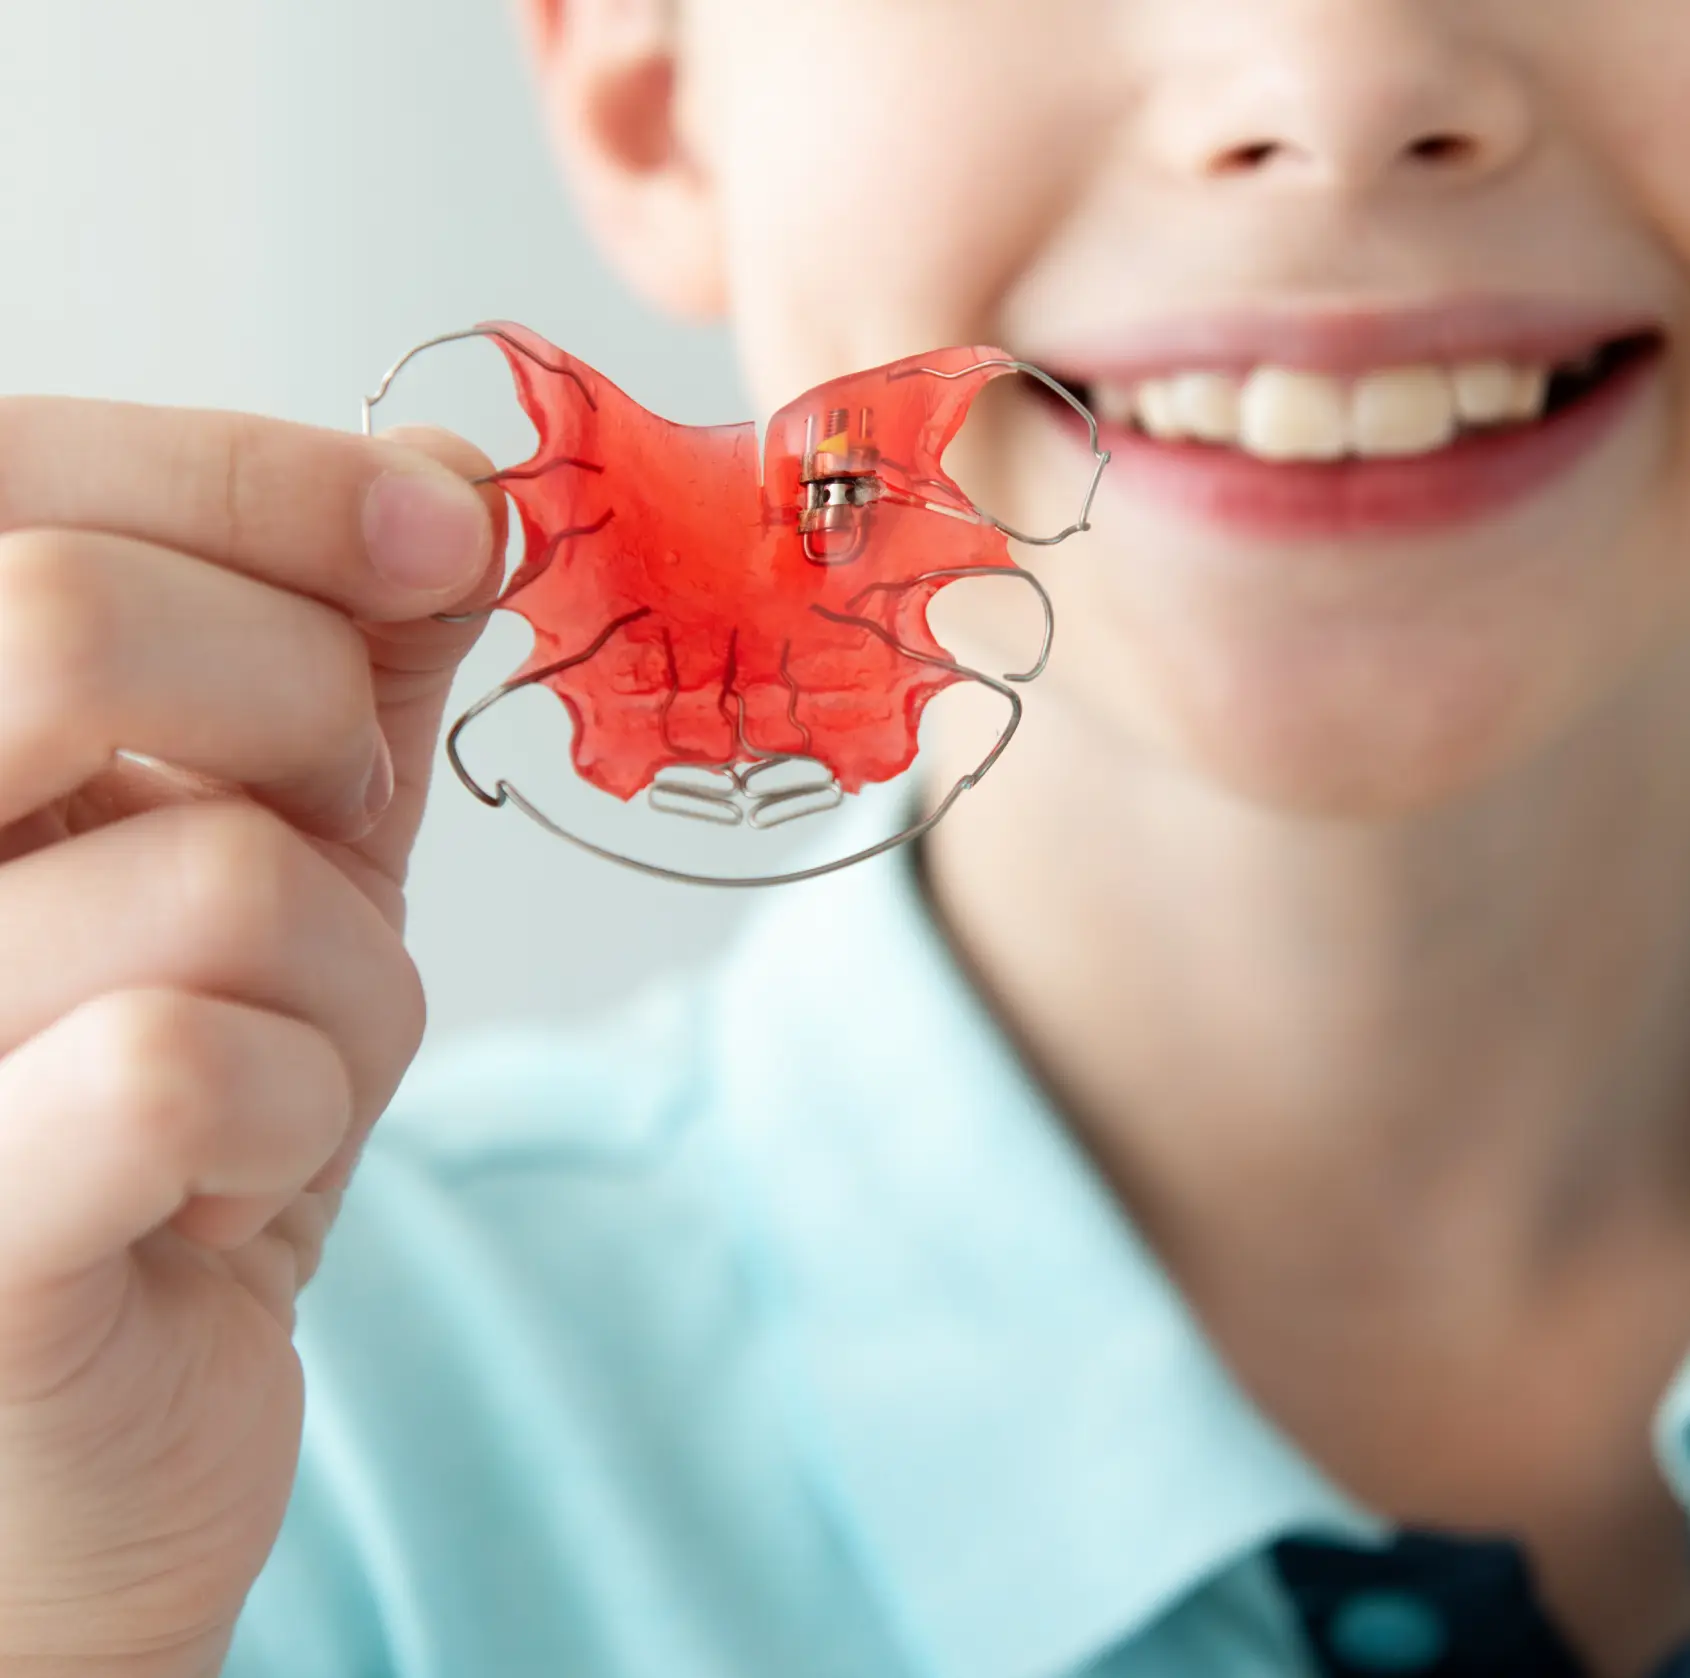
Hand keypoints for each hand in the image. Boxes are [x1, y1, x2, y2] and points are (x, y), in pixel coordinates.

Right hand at [0, 396, 505, 1675]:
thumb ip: (326, 654)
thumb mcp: (258, 837)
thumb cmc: (165, 1099)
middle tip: (330, 822)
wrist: (96, 1411)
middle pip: (65, 626)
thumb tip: (443, 468)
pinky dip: (298, 1109)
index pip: (16, 476)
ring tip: (277, 1058)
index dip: (264, 474)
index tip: (447, 524)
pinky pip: (185, 1067)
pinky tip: (229, 1177)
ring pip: (212, 877)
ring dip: (342, 977)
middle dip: (301, 713)